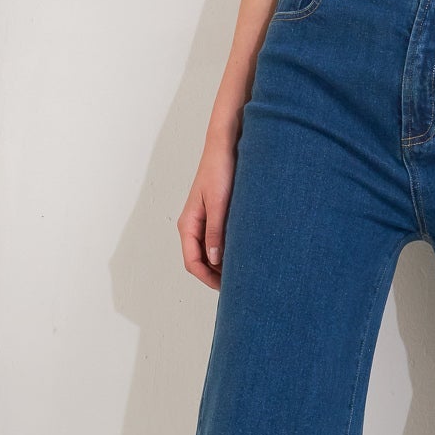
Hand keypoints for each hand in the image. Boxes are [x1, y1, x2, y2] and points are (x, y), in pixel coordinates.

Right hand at [178, 129, 237, 285]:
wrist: (225, 146)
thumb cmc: (219, 170)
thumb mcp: (219, 203)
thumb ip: (216, 231)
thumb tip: (214, 260)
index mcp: (189, 224)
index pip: (192, 262)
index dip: (208, 279)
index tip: (227, 288)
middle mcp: (193, 225)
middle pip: (200, 261)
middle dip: (217, 275)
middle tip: (240, 284)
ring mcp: (204, 221)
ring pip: (210, 252)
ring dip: (223, 263)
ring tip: (245, 270)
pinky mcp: (215, 215)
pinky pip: (218, 240)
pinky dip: (228, 249)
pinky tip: (245, 252)